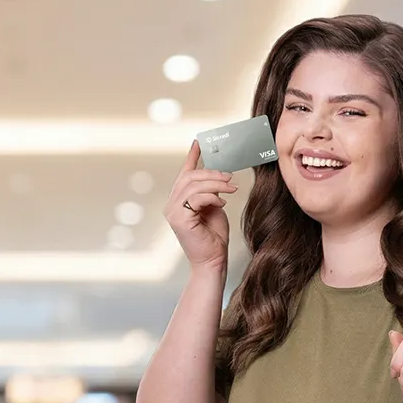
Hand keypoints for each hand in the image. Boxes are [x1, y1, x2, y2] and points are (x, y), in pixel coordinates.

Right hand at [164, 141, 237, 270]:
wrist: (213, 260)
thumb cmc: (214, 237)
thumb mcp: (214, 208)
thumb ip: (211, 193)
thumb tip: (218, 177)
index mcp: (178, 200)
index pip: (184, 173)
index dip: (192, 156)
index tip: (199, 142)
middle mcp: (172, 204)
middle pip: (190, 176)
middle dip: (212, 173)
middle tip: (230, 177)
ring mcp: (173, 211)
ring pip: (194, 185)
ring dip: (216, 184)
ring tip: (231, 188)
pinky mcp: (179, 219)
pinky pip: (196, 197)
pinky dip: (212, 197)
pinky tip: (222, 202)